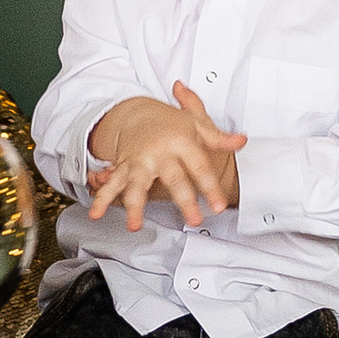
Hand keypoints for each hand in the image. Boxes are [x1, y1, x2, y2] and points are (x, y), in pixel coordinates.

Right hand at [88, 84, 245, 232]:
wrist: (137, 112)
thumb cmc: (170, 123)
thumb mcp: (197, 125)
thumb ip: (218, 137)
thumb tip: (241, 140)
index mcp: (180, 141)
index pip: (199, 165)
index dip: (210, 185)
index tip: (218, 205)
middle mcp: (159, 152)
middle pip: (173, 178)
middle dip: (183, 200)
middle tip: (193, 220)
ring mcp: (139, 161)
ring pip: (136, 184)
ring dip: (134, 205)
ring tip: (133, 225)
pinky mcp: (124, 168)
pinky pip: (112, 184)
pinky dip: (102, 199)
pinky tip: (97, 213)